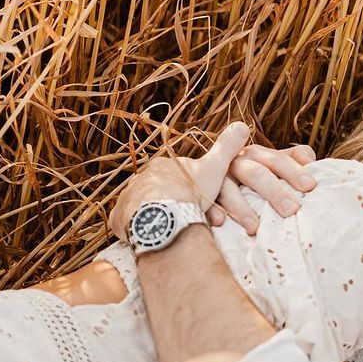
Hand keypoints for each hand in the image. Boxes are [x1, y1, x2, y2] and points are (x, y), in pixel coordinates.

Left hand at [109, 122, 251, 240]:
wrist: (165, 213)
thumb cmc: (190, 190)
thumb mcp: (214, 167)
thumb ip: (226, 147)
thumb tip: (243, 124)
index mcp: (163, 167)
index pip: (178, 178)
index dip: (192, 192)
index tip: (202, 205)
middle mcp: (141, 179)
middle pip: (161, 194)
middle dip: (175, 206)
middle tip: (189, 222)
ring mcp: (128, 198)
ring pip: (145, 208)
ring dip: (158, 219)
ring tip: (172, 233)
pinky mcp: (119, 218)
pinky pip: (128, 224)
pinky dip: (139, 230)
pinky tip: (151, 237)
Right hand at [209, 142, 318, 235]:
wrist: (212, 176)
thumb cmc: (254, 175)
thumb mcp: (272, 164)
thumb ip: (292, 159)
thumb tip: (310, 160)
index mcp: (258, 155)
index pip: (277, 160)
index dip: (293, 171)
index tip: (310, 186)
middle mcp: (238, 163)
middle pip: (256, 173)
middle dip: (274, 191)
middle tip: (291, 210)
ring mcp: (218, 179)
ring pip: (228, 189)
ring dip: (241, 207)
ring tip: (254, 228)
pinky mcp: (203, 194)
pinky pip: (206, 202)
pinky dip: (212, 210)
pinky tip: (220, 222)